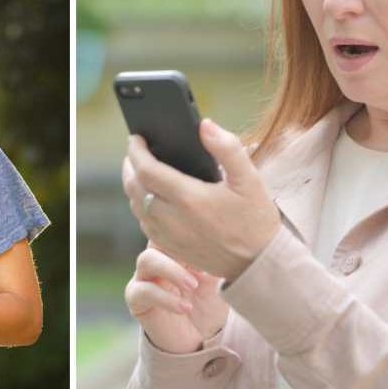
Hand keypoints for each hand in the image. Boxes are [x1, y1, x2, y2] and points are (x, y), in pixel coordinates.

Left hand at [122, 118, 281, 279]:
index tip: (135, 138)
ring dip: (133, 186)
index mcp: (190, 198)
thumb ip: (227, 148)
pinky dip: (141, 206)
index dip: (136, 151)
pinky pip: (144, 224)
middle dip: (130, 165)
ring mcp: (169, 236)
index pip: (147, 170)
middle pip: (134, 187)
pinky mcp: (170, 248)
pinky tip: (151, 196)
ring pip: (136, 206)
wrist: (258, 263)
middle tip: (134, 150)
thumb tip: (204, 125)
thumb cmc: (255, 218)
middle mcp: (173, 219)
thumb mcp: (249, 179)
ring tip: (140, 169)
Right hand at [125, 243, 228, 353]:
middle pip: (156, 237)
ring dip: (171, 270)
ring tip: (193, 286)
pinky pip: (143, 291)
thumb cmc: (208, 306)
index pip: (175, 230)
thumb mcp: (218, 282)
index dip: (191, 234)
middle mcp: (157, 259)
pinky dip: (165, 298)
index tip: (214, 248)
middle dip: (178, 247)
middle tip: (202, 265)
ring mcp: (143, 277)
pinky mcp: (136, 299)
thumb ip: (217, 262)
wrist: (199, 340)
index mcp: (175, 249)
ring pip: (146, 260)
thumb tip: (222, 246)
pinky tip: (185, 308)